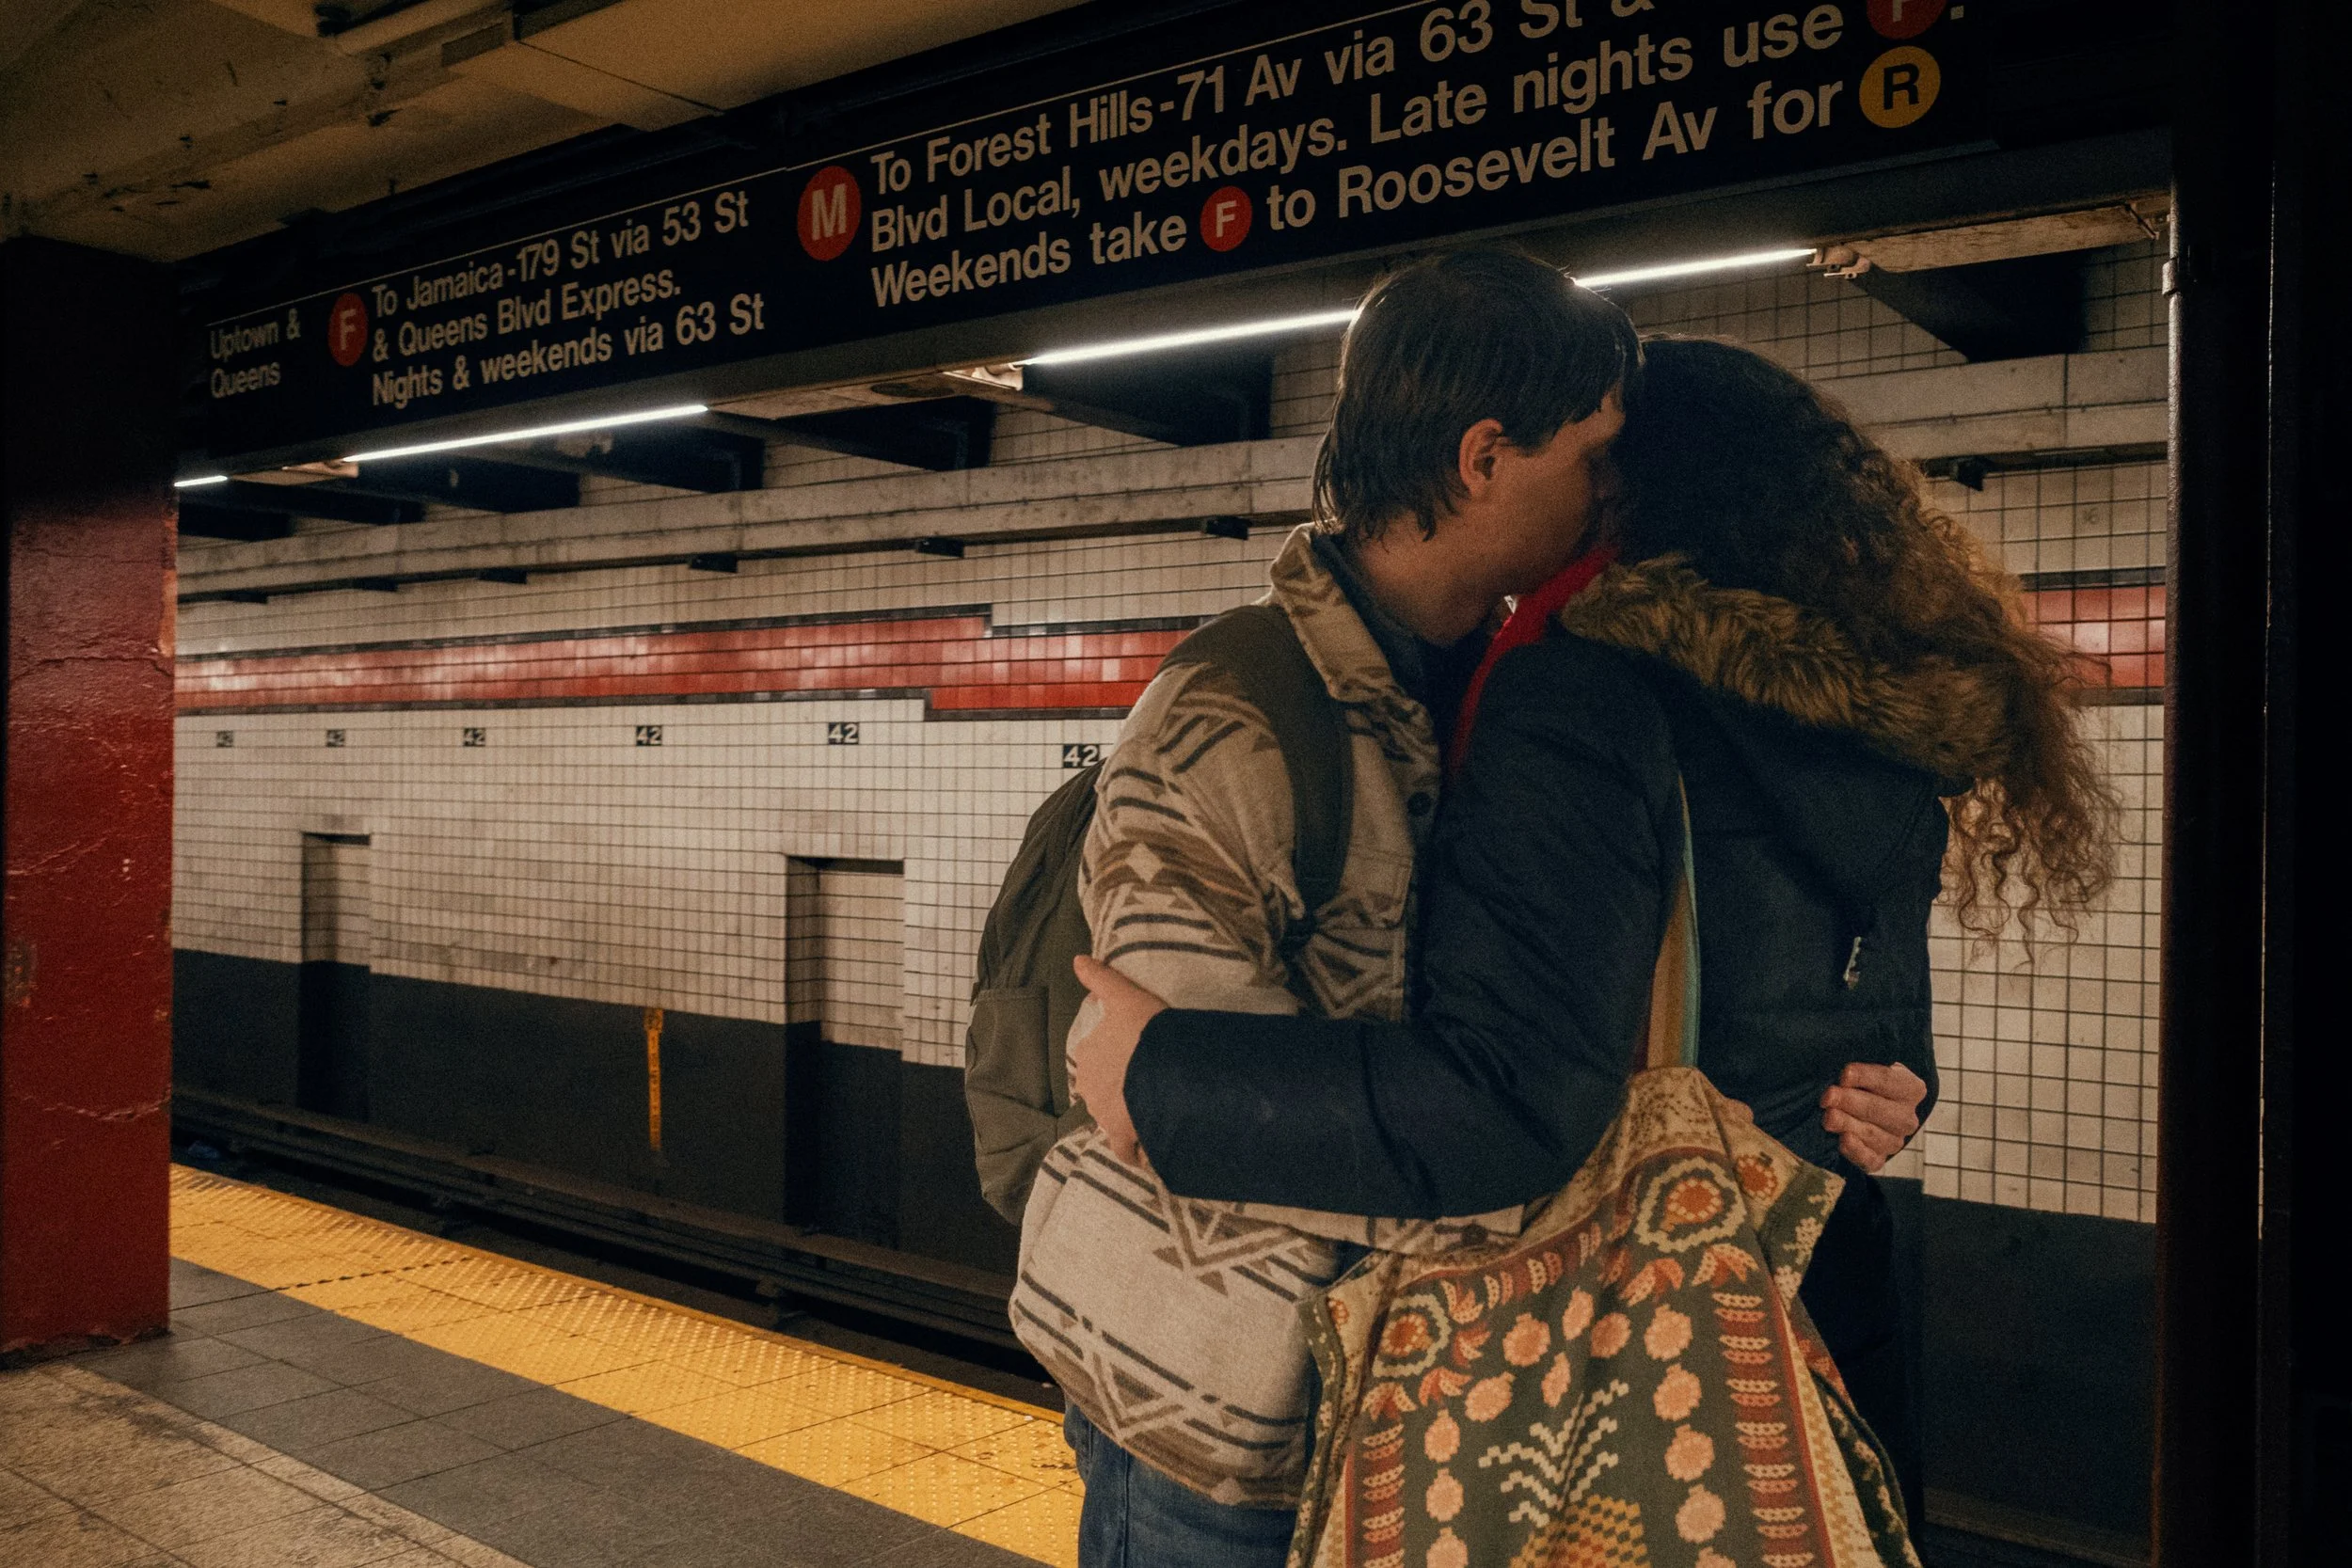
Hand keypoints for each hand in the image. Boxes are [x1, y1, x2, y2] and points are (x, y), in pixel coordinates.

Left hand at [1069, 955, 1169, 1164]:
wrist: (1167, 1071)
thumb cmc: (1147, 1032)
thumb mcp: (1127, 997)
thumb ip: (1102, 979)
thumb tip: (1077, 959)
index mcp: (1088, 1055)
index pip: (1095, 1059)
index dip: (1116, 1060)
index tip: (1135, 1060)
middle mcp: (1088, 1087)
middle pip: (1102, 1091)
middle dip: (1119, 1091)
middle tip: (1148, 1086)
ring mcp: (1103, 1115)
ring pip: (1112, 1119)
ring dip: (1127, 1119)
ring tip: (1154, 1115)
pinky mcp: (1122, 1137)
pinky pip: (1127, 1149)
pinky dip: (1136, 1150)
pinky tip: (1151, 1149)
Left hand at [1820, 1062, 1926, 1172]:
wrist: (1860, 1110)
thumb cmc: (1860, 1082)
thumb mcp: (1865, 1067)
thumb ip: (1859, 1066)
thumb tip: (1844, 1068)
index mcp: (1910, 1088)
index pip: (1888, 1080)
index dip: (1865, 1077)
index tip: (1844, 1074)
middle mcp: (1906, 1117)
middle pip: (1878, 1109)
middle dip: (1850, 1101)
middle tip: (1828, 1096)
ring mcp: (1894, 1141)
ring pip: (1873, 1134)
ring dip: (1848, 1124)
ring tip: (1828, 1117)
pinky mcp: (1877, 1159)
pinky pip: (1870, 1159)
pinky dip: (1856, 1151)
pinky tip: (1843, 1141)